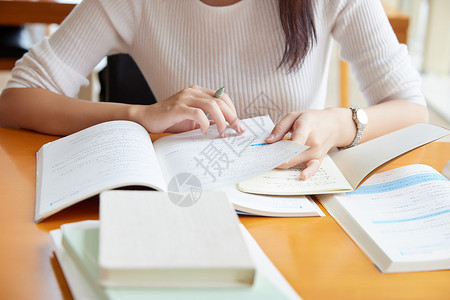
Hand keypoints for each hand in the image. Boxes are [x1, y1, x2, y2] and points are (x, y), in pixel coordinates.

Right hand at [130, 85, 244, 135]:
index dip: (233, 110)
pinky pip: (197, 113)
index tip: (238, 124)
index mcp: (198, 92)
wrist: (146, 119)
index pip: (222, 96)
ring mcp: (184, 98)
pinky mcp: (177, 108)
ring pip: (212, 105)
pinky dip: (204, 123)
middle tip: (238, 130)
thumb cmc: (170, 120)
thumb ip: (207, 119)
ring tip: (222, 132)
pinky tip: (204, 131)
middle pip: (220, 101)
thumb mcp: (192, 119)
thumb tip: (226, 128)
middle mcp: (192, 92)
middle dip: (232, 117)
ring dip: (221, 120)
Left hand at [265, 108, 354, 179]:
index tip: (270, 152)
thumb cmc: (312, 119)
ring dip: (284, 163)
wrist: (334, 124)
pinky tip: (302, 176)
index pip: (295, 138)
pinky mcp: (319, 158)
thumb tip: (269, 141)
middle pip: (292, 154)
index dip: (282, 147)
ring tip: (272, 163)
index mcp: (306, 126)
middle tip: (265, 158)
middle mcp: (313, 141)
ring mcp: (317, 151)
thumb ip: (280, 127)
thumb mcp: (294, 115)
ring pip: (297, 162)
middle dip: (277, 158)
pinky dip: (308, 172)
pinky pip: (313, 168)